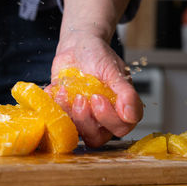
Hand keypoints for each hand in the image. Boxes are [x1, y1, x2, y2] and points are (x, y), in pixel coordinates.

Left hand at [46, 33, 142, 147]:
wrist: (77, 47)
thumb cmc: (99, 56)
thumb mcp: (113, 70)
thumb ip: (125, 93)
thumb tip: (131, 115)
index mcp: (121, 109)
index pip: (121, 128)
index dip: (108, 118)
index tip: (98, 97)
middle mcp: (103, 118)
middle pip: (97, 137)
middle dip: (86, 120)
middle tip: (81, 98)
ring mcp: (84, 118)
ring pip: (77, 132)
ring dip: (69, 113)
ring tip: (66, 91)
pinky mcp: (67, 114)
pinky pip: (59, 120)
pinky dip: (55, 106)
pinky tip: (57, 90)